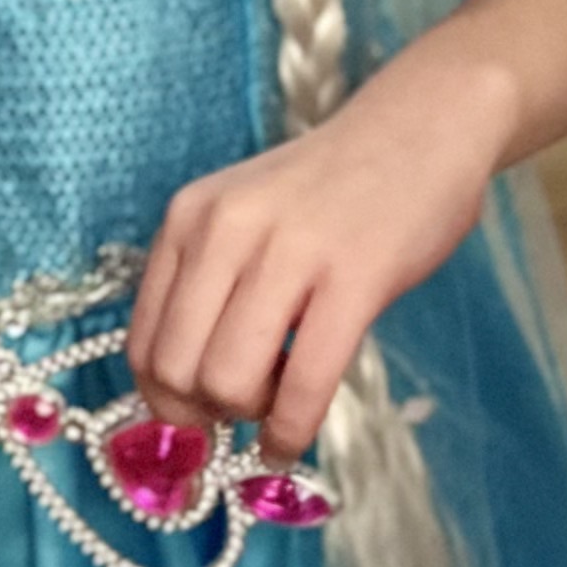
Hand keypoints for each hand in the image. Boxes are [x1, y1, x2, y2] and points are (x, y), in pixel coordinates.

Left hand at [129, 70, 501, 459]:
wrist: (423, 125)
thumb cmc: (335, 187)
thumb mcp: (245, 214)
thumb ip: (208, 283)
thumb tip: (180, 395)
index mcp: (190, 217)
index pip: (143, 342)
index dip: (164, 399)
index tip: (197, 416)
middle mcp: (226, 229)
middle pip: (176, 371)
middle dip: (203, 415)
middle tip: (242, 410)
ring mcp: (290, 251)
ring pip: (228, 382)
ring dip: (250, 416)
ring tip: (277, 401)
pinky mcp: (355, 277)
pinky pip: (303, 385)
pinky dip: (291, 432)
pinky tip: (293, 440)